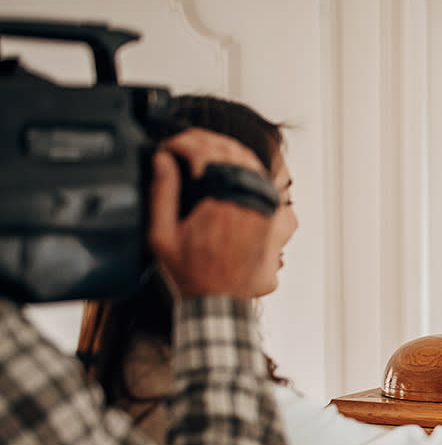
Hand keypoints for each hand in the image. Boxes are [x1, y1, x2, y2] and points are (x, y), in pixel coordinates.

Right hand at [149, 129, 277, 298]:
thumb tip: (163, 160)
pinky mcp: (275, 221)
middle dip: (205, 141)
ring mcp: (267, 212)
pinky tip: (234, 174)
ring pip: (254, 164)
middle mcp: (250, 205)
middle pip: (233, 152)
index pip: (208, 152)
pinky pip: (269, 185)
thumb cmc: (193, 275)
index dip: (186, 142)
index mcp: (221, 204)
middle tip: (184, 146)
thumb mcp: (161, 235)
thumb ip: (162, 192)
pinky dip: (251, 173)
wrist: (219, 303)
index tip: (171, 146)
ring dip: (228, 153)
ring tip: (204, 155)